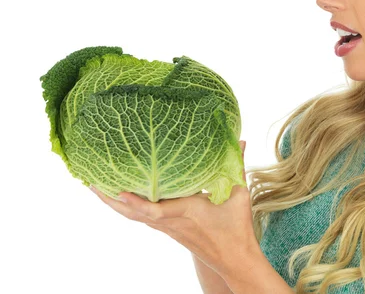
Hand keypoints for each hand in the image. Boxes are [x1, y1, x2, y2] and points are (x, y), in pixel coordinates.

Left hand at [89, 140, 256, 277]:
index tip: (118, 191)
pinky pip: (142, 218)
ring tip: (97, 188)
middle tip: (90, 183)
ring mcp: (168, 228)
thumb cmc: (235, 227)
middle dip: (110, 200)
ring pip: (134, 217)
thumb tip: (239, 140)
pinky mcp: (169, 230)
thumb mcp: (238, 194)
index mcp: (185, 212)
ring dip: (114, 204)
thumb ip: (236, 165)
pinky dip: (128, 207)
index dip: (136, 202)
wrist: (232, 258)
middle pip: (133, 214)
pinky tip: (122, 198)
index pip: (155, 211)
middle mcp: (171, 221)